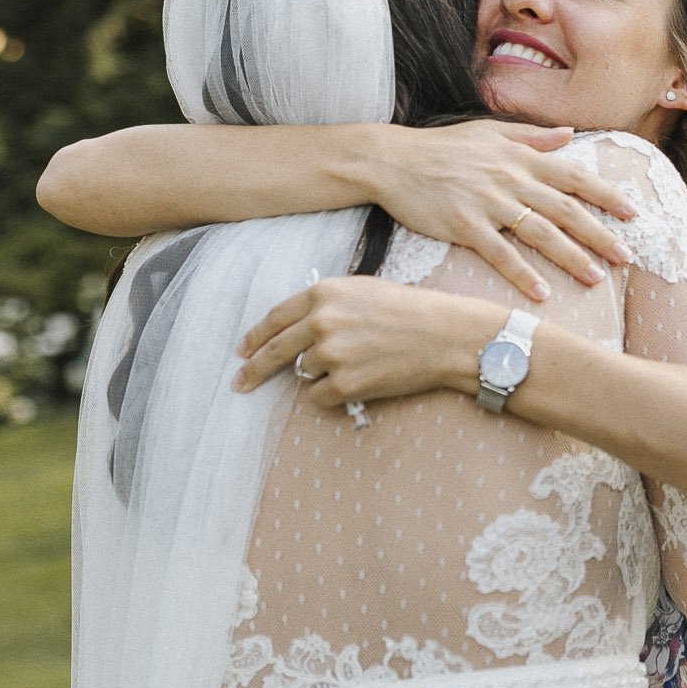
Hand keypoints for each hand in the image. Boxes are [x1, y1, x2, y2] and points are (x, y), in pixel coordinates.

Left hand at [235, 277, 500, 406]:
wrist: (446, 335)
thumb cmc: (410, 310)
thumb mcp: (362, 290)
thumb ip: (325, 304)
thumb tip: (293, 328)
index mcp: (323, 293)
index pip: (274, 318)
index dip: (255, 336)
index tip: (243, 350)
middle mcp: (321, 322)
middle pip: (274, 351)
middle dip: (254, 369)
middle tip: (240, 382)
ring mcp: (331, 354)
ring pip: (302, 374)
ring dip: (318, 375)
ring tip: (353, 366)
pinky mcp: (344, 384)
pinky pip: (319, 397)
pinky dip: (331, 395)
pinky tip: (357, 382)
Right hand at [371, 121, 635, 299]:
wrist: (391, 160)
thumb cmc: (442, 147)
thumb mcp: (489, 132)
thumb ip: (532, 136)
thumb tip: (569, 135)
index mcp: (521, 157)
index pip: (574, 176)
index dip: (606, 195)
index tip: (633, 213)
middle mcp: (510, 179)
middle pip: (565, 209)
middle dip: (599, 233)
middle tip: (626, 256)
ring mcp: (487, 203)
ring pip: (539, 232)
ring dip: (570, 256)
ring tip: (596, 278)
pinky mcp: (463, 225)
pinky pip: (499, 253)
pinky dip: (522, 274)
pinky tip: (542, 293)